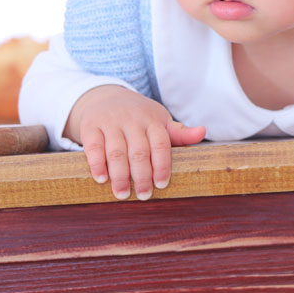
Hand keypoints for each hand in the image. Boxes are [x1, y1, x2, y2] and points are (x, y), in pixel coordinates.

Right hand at [64, 85, 205, 199]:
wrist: (106, 96)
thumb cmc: (139, 115)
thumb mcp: (160, 120)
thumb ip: (180, 132)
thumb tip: (203, 132)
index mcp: (153, 120)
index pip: (161, 144)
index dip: (162, 165)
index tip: (162, 184)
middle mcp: (132, 119)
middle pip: (139, 151)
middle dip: (142, 176)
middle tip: (143, 195)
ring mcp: (110, 122)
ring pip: (116, 151)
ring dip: (120, 175)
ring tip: (122, 194)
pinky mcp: (90, 126)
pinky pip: (93, 146)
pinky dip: (96, 164)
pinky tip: (101, 179)